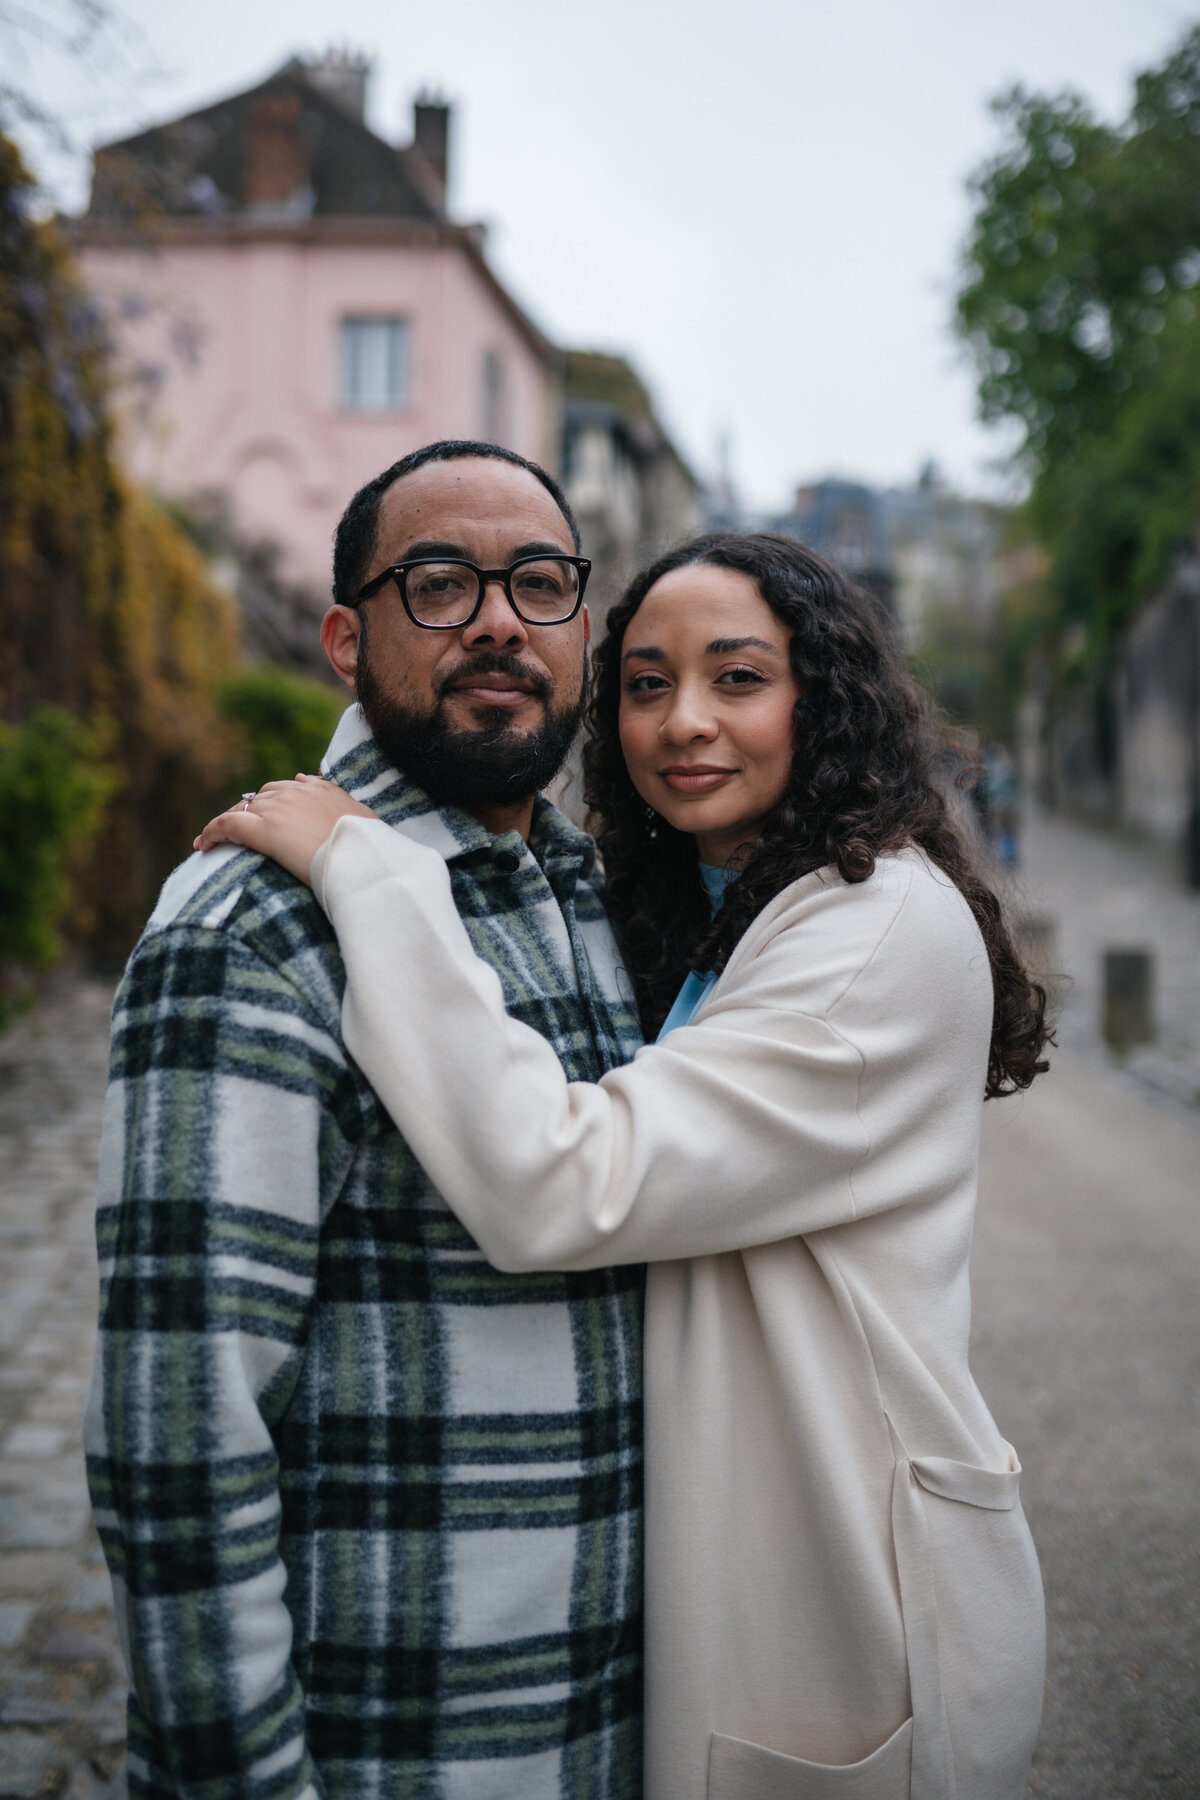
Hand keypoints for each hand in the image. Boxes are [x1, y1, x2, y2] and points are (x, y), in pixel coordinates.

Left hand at [193, 776, 376, 885]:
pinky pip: (226, 825)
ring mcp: (277, 809)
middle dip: (250, 812)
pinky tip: (202, 846)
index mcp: (320, 789)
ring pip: (242, 809)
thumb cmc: (367, 846)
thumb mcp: (363, 816)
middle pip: (262, 796)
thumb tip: (314, 778)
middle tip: (240, 833)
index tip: (267, 816)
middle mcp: (296, 792)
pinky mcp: (262, 830)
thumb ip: (340, 798)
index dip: (274, 802)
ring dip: (229, 823)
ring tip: (216, 841)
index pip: (287, 788)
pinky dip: (211, 833)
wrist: (360, 859)